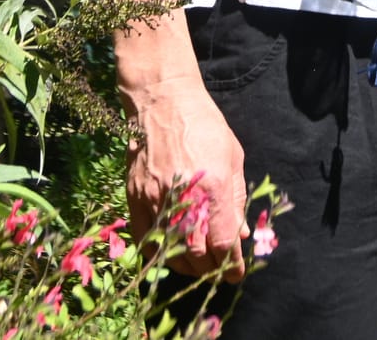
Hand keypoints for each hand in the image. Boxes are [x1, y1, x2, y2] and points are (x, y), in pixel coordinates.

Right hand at [122, 76, 248, 278]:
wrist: (163, 102)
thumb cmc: (204, 125)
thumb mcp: (233, 156)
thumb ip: (237, 198)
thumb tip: (241, 233)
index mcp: (213, 187)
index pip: (222, 242)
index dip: (230, 264)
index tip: (236, 273)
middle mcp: (183, 197)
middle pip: (197, 253)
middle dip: (211, 268)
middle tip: (218, 269)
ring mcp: (155, 199)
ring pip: (170, 251)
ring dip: (187, 265)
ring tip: (198, 264)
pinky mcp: (135, 198)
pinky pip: (146, 240)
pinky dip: (159, 254)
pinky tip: (171, 254)